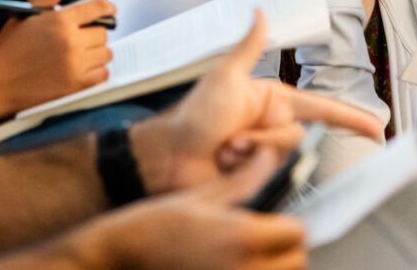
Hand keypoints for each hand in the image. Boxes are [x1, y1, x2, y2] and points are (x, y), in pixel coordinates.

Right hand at [0, 0, 115, 115]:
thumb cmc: (9, 49)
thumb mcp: (27, 12)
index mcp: (60, 21)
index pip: (98, 7)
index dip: (107, 7)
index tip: (109, 10)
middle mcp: (71, 42)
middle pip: (103, 32)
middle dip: (92, 32)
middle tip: (78, 37)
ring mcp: (76, 66)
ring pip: (105, 53)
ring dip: (95, 52)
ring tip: (77, 54)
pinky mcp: (77, 86)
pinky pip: (103, 74)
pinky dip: (96, 72)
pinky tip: (80, 69)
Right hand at [58, 148, 306, 269]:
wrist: (120, 258)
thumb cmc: (153, 228)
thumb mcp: (200, 195)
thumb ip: (243, 180)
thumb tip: (267, 158)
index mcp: (243, 237)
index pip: (296, 233)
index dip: (287, 223)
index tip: (274, 220)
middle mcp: (246, 269)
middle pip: (295, 261)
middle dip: (284, 249)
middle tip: (262, 238)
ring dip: (272, 266)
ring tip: (245, 255)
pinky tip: (230, 265)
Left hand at [132, 10, 383, 193]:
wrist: (171, 155)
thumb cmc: (194, 114)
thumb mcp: (225, 75)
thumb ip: (249, 46)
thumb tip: (260, 11)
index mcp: (270, 101)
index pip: (320, 108)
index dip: (349, 118)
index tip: (376, 128)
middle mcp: (272, 126)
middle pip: (296, 135)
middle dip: (263, 138)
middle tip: (232, 137)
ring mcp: (264, 153)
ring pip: (283, 156)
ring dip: (251, 153)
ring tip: (225, 150)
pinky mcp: (257, 176)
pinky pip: (270, 176)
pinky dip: (246, 171)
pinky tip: (225, 165)